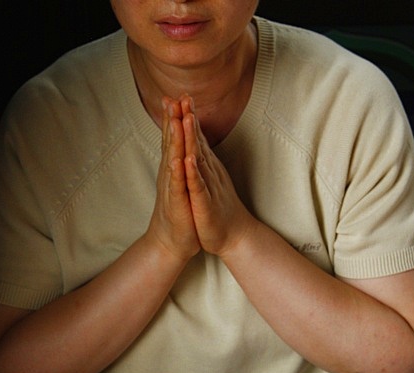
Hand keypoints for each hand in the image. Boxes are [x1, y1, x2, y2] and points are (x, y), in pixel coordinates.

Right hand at [146, 97, 200, 263]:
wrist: (171, 243)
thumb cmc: (180, 214)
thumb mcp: (181, 185)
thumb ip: (180, 165)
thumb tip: (181, 147)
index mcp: (174, 170)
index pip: (174, 140)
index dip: (175, 118)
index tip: (177, 96)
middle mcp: (170, 175)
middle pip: (171, 144)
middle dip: (172, 121)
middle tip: (172, 97)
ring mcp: (172, 189)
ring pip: (172, 159)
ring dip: (174, 141)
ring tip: (175, 120)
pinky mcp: (176, 204)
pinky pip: (177, 186)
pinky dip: (178, 172)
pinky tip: (178, 160)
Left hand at [179, 95, 254, 256]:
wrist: (234, 236)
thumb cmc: (219, 210)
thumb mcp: (208, 182)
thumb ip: (204, 162)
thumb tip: (199, 145)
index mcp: (206, 168)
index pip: (196, 139)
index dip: (188, 117)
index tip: (179, 96)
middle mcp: (209, 173)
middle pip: (197, 142)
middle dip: (189, 119)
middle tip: (182, 96)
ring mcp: (208, 187)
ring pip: (199, 159)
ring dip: (192, 139)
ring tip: (186, 117)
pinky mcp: (206, 204)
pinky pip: (199, 187)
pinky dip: (193, 173)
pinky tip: (188, 160)